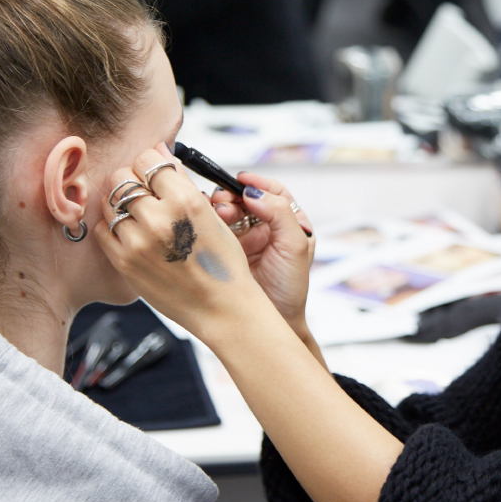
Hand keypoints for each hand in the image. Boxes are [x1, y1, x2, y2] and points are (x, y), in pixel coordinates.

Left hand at [94, 146, 266, 334]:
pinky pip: (101, 230)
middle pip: (122, 178)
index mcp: (185, 201)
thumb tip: (159, 152)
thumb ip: (181, 181)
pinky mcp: (124, 262)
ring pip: (109, 202)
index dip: (151, 165)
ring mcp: (138, 242)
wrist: (221, 307)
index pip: (147, 160)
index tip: (155, 174)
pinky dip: (113, 227)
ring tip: (140, 216)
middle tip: (145, 194)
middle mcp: (158, 219)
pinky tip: (132, 234)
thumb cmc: (222, 263)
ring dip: (121, 204)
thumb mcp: (211, 215)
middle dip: (132, 181)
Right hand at [209, 173, 314, 330]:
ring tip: (215, 213)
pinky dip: (208, 222)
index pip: (273, 192)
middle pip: (247, 199)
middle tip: (223, 202)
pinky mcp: (228, 251)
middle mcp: (267, 228)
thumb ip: (280, 215)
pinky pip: (216, 229)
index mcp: (289, 223)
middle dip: (233, 196)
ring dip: (220, 208)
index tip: (242, 180)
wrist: (272, 321)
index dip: (257, 183)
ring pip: (230, 212)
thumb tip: (255, 193)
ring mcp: (246, 239)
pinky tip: (205, 222)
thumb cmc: (290, 289)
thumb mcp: (295, 248)